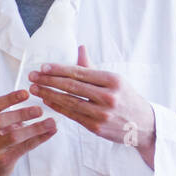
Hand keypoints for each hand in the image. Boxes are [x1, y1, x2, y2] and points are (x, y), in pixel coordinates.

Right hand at [0, 89, 58, 175]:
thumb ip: (11, 116)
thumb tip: (36, 106)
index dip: (9, 99)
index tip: (25, 93)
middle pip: (0, 120)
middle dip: (21, 114)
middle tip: (39, 110)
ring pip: (14, 136)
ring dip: (34, 128)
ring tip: (50, 122)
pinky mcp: (2, 160)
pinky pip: (23, 148)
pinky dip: (39, 139)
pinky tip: (49, 132)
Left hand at [28, 45, 155, 165]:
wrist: (143, 125)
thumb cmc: (126, 98)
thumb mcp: (115, 80)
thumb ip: (93, 67)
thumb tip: (80, 48)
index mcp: (113, 79)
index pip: (79, 72)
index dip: (58, 69)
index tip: (42, 67)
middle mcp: (108, 96)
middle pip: (71, 86)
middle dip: (48, 81)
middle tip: (32, 76)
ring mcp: (101, 113)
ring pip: (69, 101)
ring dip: (48, 94)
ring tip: (34, 89)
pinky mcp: (96, 127)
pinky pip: (72, 115)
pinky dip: (57, 107)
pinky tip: (46, 101)